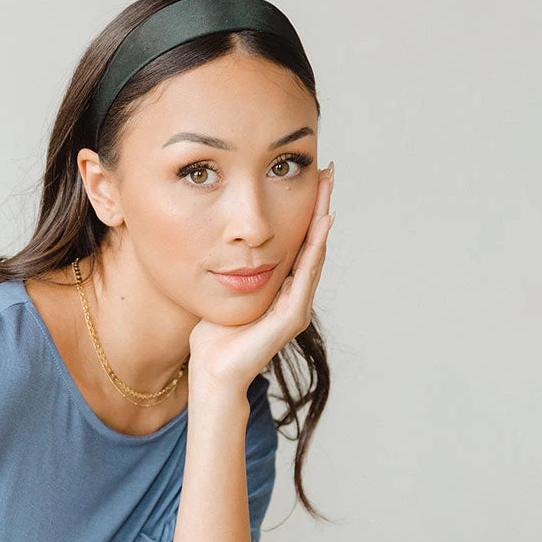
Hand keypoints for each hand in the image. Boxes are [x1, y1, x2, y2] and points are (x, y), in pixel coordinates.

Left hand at [188, 161, 334, 393]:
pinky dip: (313, 250)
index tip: (309, 178)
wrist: (214, 371)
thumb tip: (226, 241)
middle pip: (312, 243)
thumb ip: (233, 269)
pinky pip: (306, 277)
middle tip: (328, 171)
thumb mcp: (224, 290)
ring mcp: (296, 307)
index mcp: (280, 289)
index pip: (298, 243)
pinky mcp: (292, 318)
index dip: (304, 211)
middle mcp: (294, 296)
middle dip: (320, 206)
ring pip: (314, 255)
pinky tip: (319, 227)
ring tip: (327, 190)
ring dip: (322, 221)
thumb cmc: (214, 337)